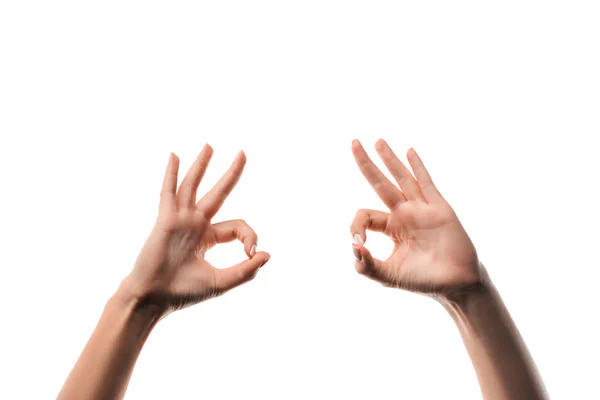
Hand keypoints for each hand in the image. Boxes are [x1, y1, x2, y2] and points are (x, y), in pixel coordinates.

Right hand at [120, 144, 269, 312]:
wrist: (153, 299)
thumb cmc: (183, 293)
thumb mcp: (221, 282)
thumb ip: (245, 271)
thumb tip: (267, 254)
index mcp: (208, 238)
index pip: (237, 226)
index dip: (250, 236)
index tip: (250, 253)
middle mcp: (195, 224)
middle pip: (218, 193)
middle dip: (232, 173)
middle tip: (243, 152)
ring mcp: (180, 220)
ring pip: (193, 186)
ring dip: (201, 165)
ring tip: (210, 145)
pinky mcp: (166, 220)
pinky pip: (169, 192)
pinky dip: (171, 174)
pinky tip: (174, 156)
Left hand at [350, 139, 479, 295]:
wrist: (455, 285)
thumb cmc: (423, 280)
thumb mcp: (388, 275)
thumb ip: (367, 266)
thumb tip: (353, 247)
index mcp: (391, 228)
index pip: (366, 215)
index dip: (356, 225)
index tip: (358, 242)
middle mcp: (405, 214)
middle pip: (380, 183)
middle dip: (366, 164)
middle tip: (353, 143)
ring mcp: (422, 209)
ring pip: (402, 178)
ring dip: (389, 159)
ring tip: (377, 141)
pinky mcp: (439, 209)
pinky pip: (426, 184)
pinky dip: (417, 167)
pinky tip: (409, 151)